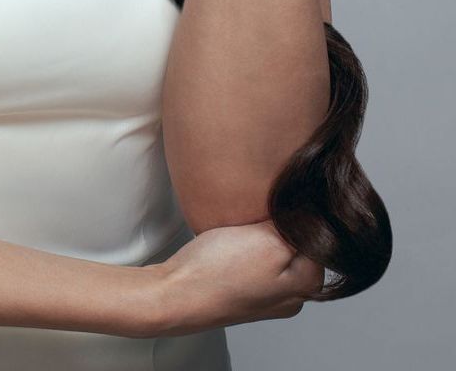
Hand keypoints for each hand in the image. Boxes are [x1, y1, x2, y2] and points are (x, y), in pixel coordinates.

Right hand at [150, 219, 324, 335]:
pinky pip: (255, 259)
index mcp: (307, 284)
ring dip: (263, 233)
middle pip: (299, 243)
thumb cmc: (218, 272)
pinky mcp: (245, 289)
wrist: (177, 293)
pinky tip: (233, 240)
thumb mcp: (268, 241)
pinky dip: (247, 245)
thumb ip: (298, 230)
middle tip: (258, 213)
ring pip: (276, 250)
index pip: (320, 235)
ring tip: (243, 227)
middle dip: (283, 224)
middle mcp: (292, 295)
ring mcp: (267, 294)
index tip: (278, 203)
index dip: (299, 212)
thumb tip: (313, 214)